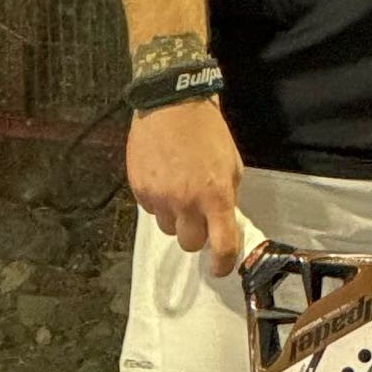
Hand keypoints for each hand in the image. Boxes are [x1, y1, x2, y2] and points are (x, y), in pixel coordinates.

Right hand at [127, 98, 245, 276]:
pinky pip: (150, 210)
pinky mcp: (139, 189)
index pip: (221, 245)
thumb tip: (221, 222)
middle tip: (198, 216)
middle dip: (195, 234)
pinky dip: (158, 201)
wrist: (171, 104)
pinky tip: (163, 179)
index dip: (223, 263)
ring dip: (175, 218)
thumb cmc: (207, 132)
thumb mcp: (231, 165)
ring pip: (167, 228)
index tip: (220, 267)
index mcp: (215, 197)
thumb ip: (226, 198)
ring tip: (178, 190)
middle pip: (189, 244)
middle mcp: (186, 202)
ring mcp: (159, 197)